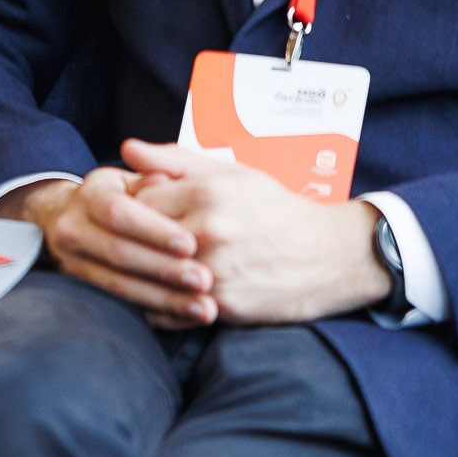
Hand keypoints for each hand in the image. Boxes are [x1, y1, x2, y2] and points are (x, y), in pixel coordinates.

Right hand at [0, 169, 215, 328]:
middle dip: (163, 269)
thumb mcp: (134, 177)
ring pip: (118, 285)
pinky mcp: (81, 289)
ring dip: (164, 299)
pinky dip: (157, 314)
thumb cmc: (121, 195)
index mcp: (88, 194)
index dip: (153, 230)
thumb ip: (152, 173)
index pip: (118, 212)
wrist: (73, 217)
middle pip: (118, 252)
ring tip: (204, 308)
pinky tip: (187, 319)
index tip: (190, 244)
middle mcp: (72, 228)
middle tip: (204, 280)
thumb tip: (162, 180)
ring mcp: (72, 262)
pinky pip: (120, 306)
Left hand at [121, 139, 390, 324]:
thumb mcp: (230, 172)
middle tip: (132, 239)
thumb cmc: (275, 208)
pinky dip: (158, 302)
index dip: (133, 204)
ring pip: (150, 274)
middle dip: (131, 239)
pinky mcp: (223, 305)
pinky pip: (170, 307)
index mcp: (207, 193)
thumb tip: (127, 149)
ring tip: (142, 265)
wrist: (330, 255)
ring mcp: (215, 271)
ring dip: (140, 272)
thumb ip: (174, 160)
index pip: (137, 199)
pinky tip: (161, 291)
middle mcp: (209, 232)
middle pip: (138, 238)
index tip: (139, 209)